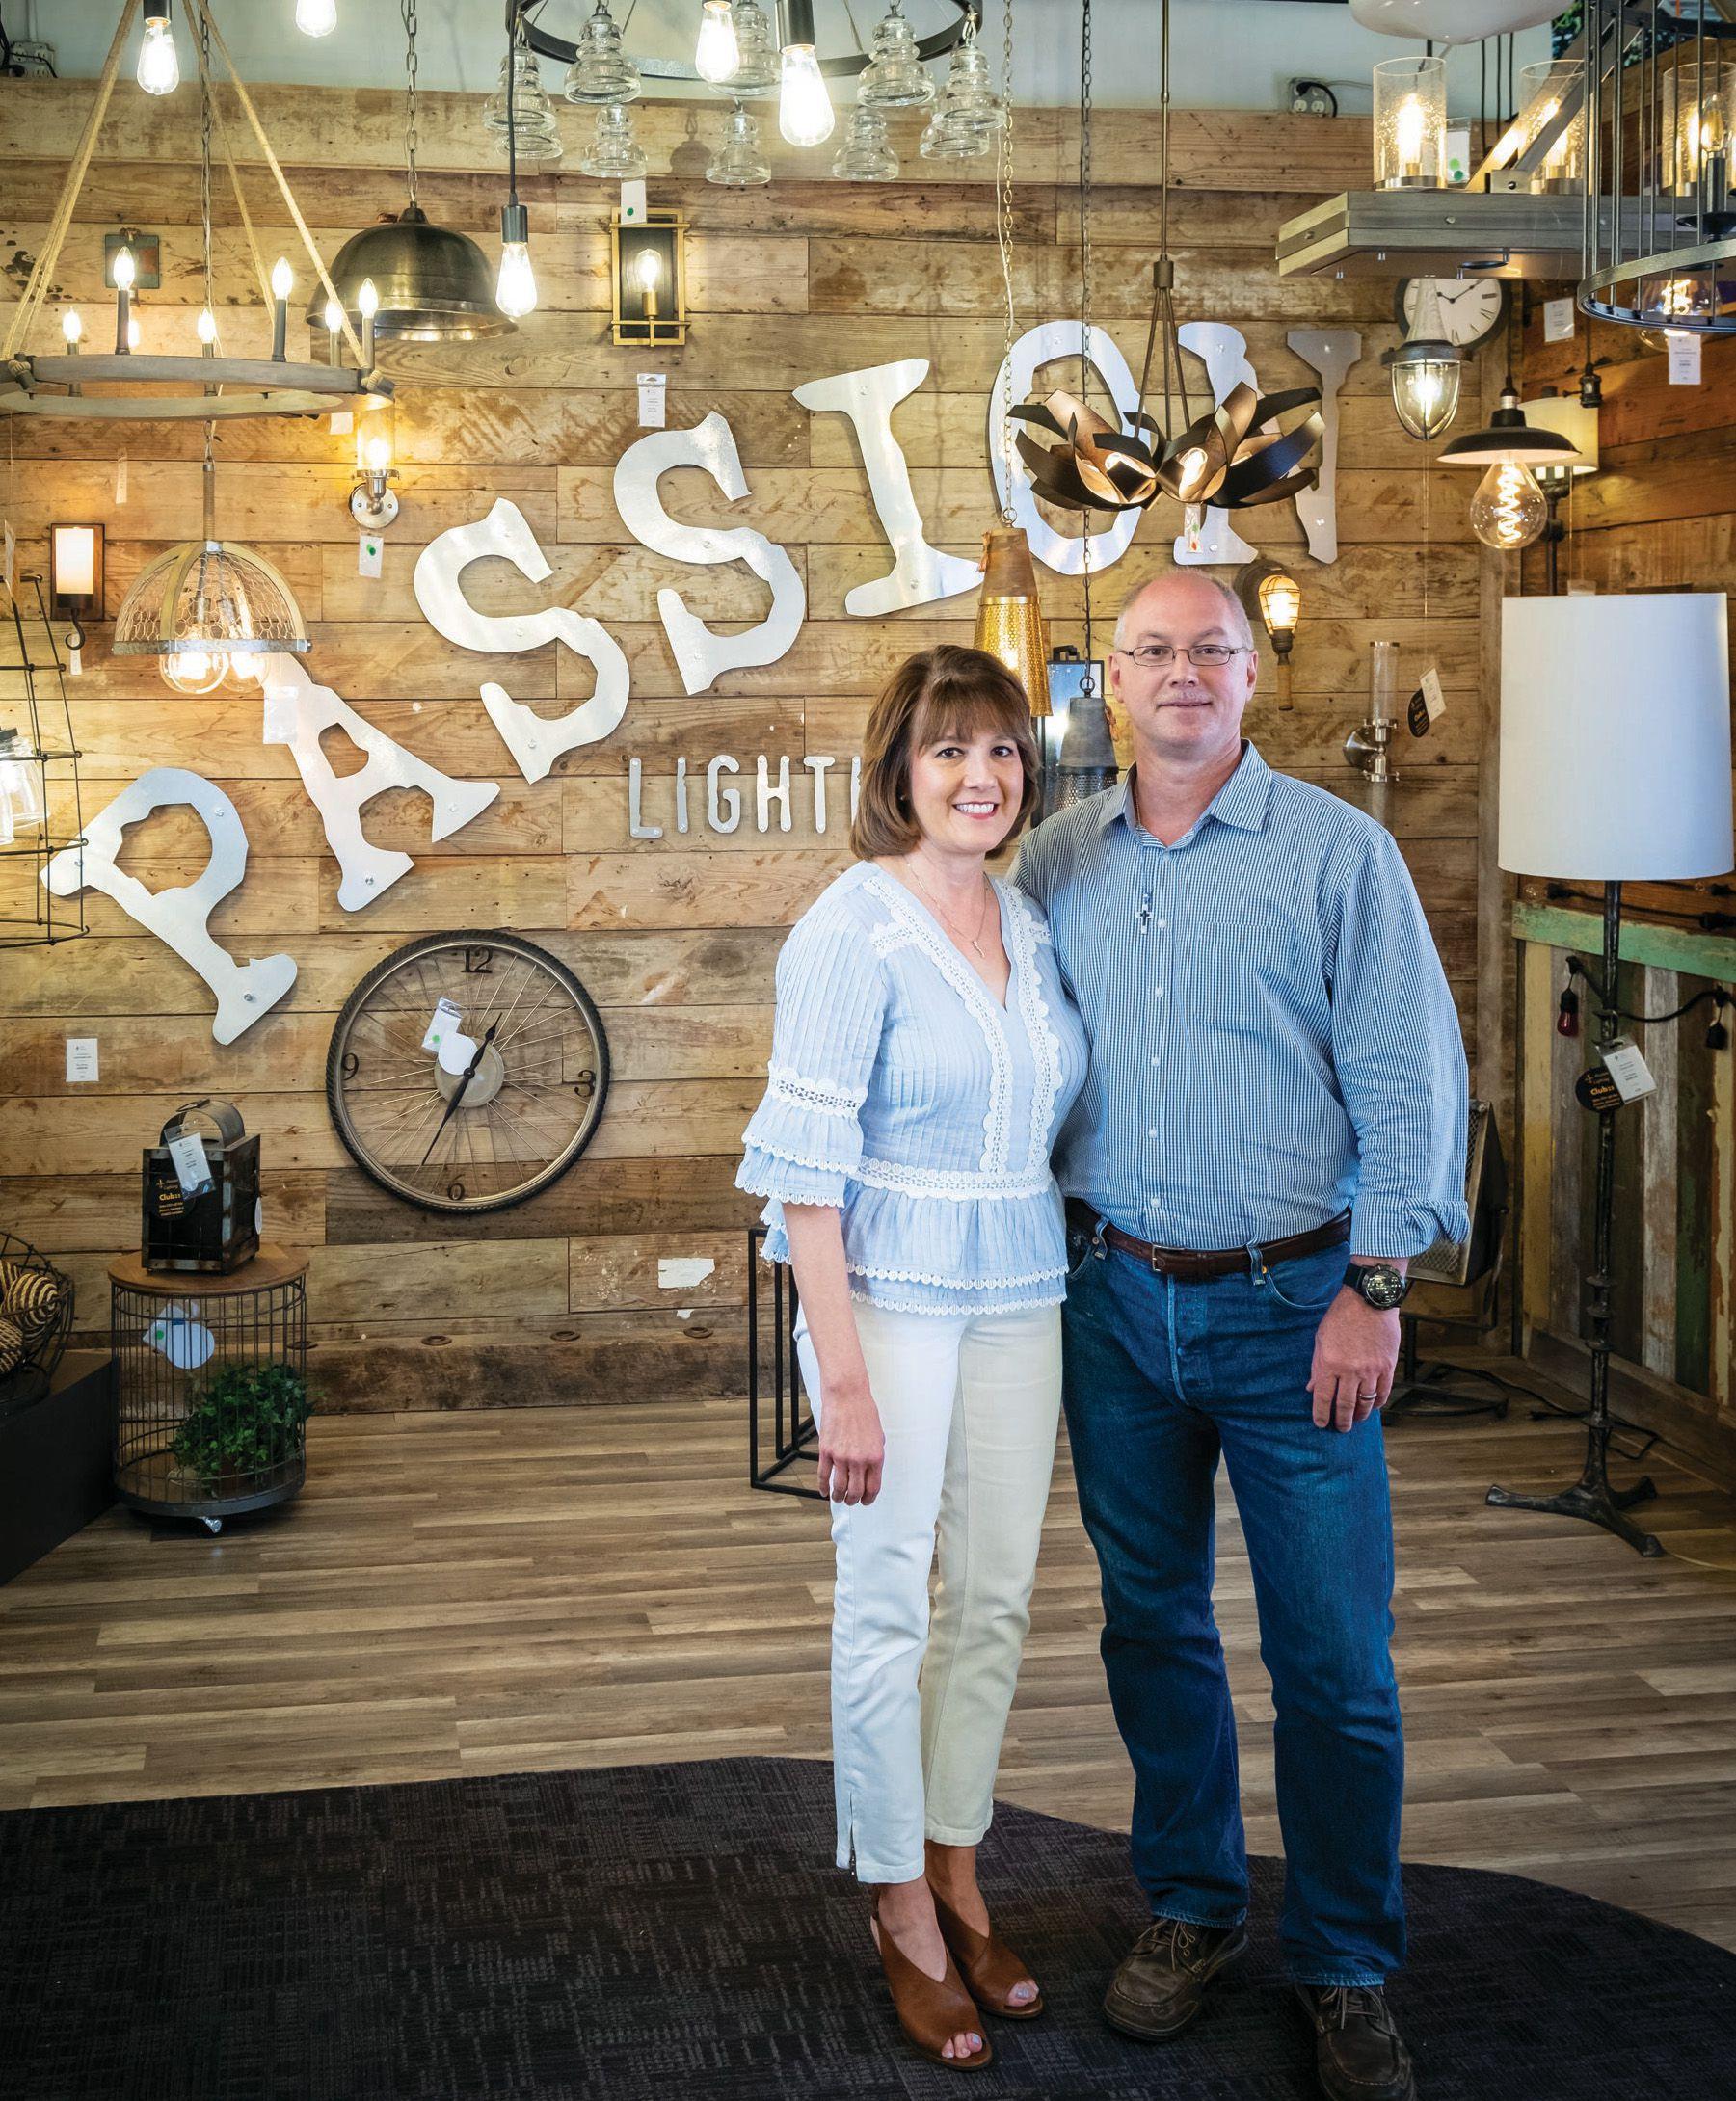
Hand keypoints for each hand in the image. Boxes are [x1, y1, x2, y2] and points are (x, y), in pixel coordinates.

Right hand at [815, 1377, 884, 1504]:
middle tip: (851, 1501)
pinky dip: (823, 1486)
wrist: (847, 1396)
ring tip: (838, 1498)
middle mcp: (859, 1460)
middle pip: (856, 1492)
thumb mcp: (878, 1434)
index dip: (868, 1499)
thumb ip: (875, 1453)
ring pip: (839, 1488)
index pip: (873, 1487)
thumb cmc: (864, 1411)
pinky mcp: (826, 1451)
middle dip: (853, 1500)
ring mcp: (841, 1457)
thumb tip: (871, 1467)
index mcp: (876, 1457)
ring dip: (838, 1497)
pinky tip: (824, 1491)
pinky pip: (823, 1475)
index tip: (865, 1501)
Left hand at [1308, 1288, 1399, 1431]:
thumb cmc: (1340, 1317)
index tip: (1321, 1424)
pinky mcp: (1387, 1366)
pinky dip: (1378, 1402)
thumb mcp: (1321, 1339)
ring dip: (1361, 1415)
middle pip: (1345, 1405)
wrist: (1369, 1301)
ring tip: (1357, 1419)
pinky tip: (1373, 1406)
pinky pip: (1383, 1392)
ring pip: (1366, 1402)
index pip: (1323, 1398)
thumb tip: (1311, 1388)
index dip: (1321, 1414)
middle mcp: (1350, 1370)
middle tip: (1341, 1429)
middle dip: (1342, 1421)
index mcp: (1330, 1363)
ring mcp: (1371, 1370)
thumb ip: (1317, 1366)